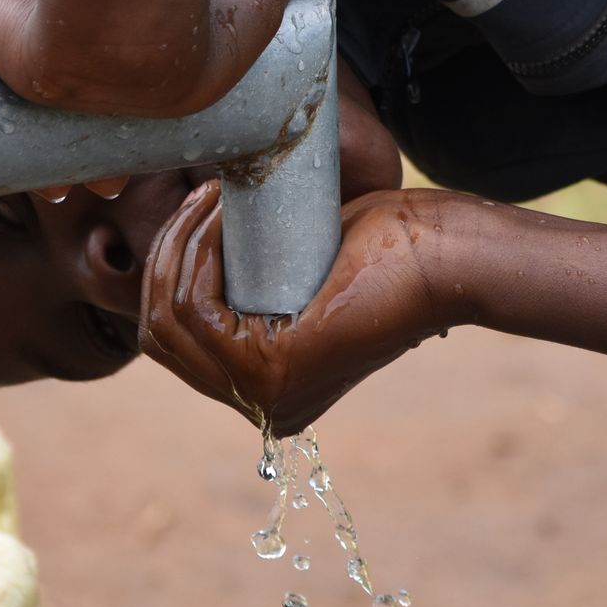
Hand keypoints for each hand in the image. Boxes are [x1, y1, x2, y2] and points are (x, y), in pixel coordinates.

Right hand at [140, 182, 460, 433]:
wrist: (445, 255)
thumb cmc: (389, 250)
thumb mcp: (301, 275)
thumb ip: (258, 283)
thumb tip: (195, 251)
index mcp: (272, 392)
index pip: (178, 344)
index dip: (171, 271)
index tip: (198, 210)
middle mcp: (266, 408)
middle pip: (162, 337)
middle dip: (165, 258)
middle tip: (200, 199)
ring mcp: (265, 397)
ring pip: (169, 321)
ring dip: (178, 248)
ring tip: (211, 198)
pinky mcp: (271, 371)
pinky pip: (196, 310)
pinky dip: (196, 255)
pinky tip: (218, 215)